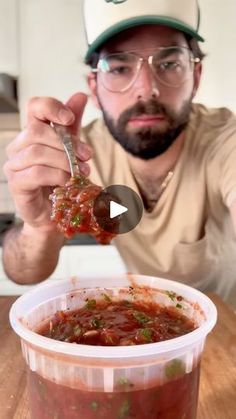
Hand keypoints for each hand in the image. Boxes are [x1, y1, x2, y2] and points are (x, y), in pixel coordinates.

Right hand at [3, 92, 91, 231]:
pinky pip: (36, 173)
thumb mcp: (71, 150)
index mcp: (32, 133)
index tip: (70, 119)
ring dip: (64, 161)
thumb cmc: (62, 181)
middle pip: (36, 131)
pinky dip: (56, 176)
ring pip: (37, 152)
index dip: (51, 107)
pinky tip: (67, 182)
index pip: (34, 107)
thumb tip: (80, 95)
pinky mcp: (16, 184)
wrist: (55, 214)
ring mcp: (14, 165)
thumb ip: (72, 126)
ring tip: (81, 172)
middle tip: (86, 156)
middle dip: (66, 143)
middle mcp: (19, 146)